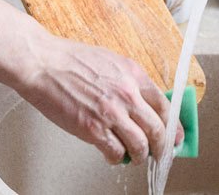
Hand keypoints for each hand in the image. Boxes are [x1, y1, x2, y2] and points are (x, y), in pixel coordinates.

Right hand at [16, 36, 176, 163]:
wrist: (43, 63)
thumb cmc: (70, 60)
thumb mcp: (111, 61)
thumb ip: (129, 81)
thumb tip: (142, 103)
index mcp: (134, 75)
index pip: (165, 106)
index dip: (173, 126)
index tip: (174, 137)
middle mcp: (127, 94)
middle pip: (158, 129)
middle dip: (162, 147)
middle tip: (159, 153)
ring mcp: (111, 112)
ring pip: (141, 145)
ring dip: (141, 155)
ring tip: (135, 157)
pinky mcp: (93, 128)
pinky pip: (116, 152)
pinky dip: (117, 158)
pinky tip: (112, 155)